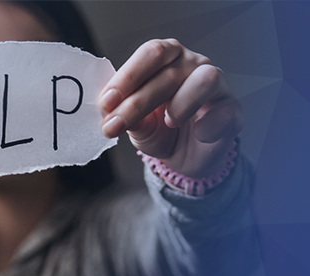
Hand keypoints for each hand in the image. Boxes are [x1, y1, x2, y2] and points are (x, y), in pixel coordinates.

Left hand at [99, 39, 242, 177]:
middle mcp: (192, 65)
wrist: (183, 158)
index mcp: (166, 59)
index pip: (150, 54)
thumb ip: (125, 115)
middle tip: (114, 126)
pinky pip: (225, 112)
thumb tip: (109, 112)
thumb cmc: (158, 130)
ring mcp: (217, 86)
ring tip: (168, 123)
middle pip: (169, 72)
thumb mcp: (136, 124)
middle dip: (137, 102)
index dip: (127, 77)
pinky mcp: (232, 111)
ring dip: (180, 104)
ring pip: (205, 79)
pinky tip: (198, 134)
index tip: (106, 103)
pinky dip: (208, 125)